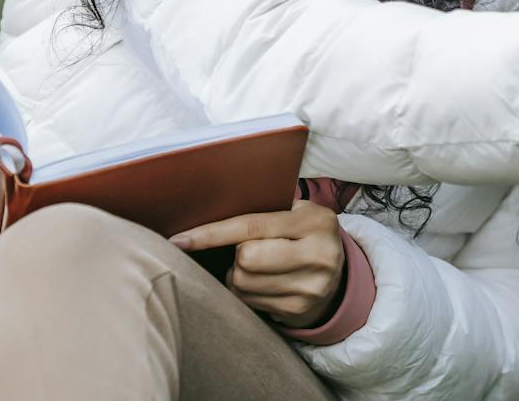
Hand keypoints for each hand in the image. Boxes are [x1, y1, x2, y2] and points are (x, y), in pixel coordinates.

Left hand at [172, 199, 346, 328]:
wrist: (339, 276)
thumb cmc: (306, 235)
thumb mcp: (300, 212)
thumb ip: (268, 208)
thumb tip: (209, 210)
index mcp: (316, 222)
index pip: (252, 226)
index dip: (212, 233)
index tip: (179, 240)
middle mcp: (318, 255)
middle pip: (245, 259)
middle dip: (237, 254)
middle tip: (247, 249)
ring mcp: (309, 287)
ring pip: (243, 282)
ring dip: (237, 274)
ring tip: (255, 266)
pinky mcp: (297, 310)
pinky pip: (248, 301)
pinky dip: (245, 291)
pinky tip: (260, 283)